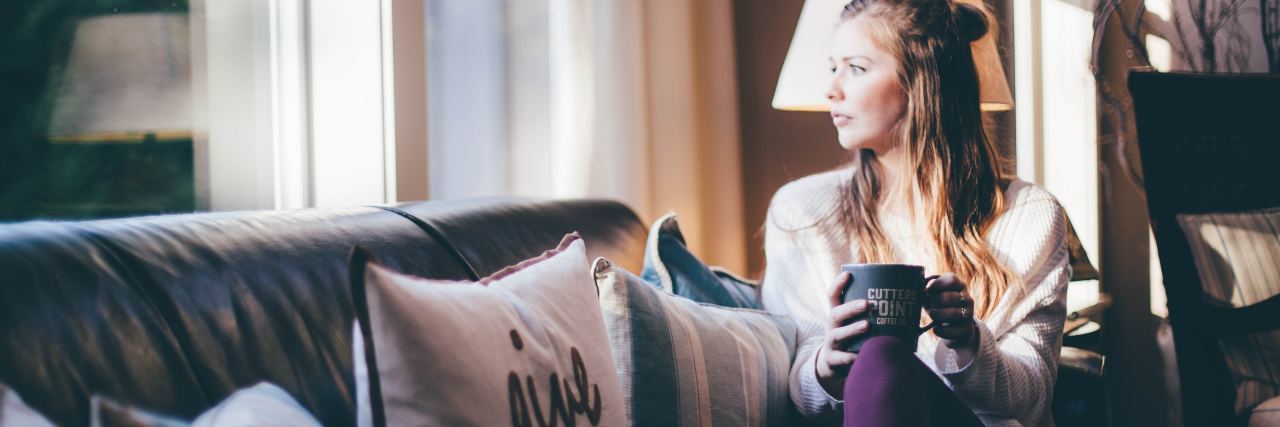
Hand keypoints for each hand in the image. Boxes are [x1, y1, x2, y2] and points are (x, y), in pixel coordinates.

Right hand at [815, 272, 871, 398]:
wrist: (832, 363)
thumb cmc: (853, 338)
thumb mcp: (854, 323)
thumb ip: (872, 314)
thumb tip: (910, 299)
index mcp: (838, 314)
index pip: (833, 295)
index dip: (838, 284)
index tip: (849, 274)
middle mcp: (831, 326)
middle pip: (835, 313)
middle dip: (851, 308)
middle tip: (867, 304)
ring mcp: (831, 343)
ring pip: (838, 335)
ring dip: (852, 329)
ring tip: (867, 325)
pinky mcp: (833, 360)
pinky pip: (841, 358)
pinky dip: (850, 357)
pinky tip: (860, 355)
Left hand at [924, 273, 975, 345]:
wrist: (955, 326)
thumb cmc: (940, 305)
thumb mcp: (935, 295)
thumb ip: (928, 290)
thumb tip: (921, 291)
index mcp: (959, 286)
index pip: (952, 280)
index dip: (937, 285)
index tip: (927, 291)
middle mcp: (967, 299)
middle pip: (950, 297)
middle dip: (935, 301)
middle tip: (930, 305)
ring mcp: (969, 314)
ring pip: (954, 313)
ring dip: (938, 315)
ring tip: (932, 314)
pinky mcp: (966, 329)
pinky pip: (953, 330)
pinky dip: (941, 330)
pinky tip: (936, 329)